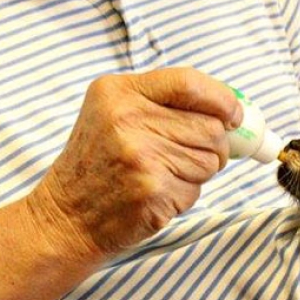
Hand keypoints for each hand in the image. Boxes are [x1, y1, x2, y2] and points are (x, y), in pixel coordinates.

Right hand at [29, 68, 240, 257]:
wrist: (65, 217)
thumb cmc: (97, 165)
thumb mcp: (112, 114)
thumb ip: (162, 103)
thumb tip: (230, 111)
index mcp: (118, 91)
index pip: (189, 82)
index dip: (222, 99)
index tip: (234, 115)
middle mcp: (128, 118)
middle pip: (210, 126)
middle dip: (213, 145)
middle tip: (188, 156)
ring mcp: (141, 155)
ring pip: (210, 159)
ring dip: (197, 172)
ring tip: (162, 175)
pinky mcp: (152, 189)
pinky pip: (197, 188)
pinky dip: (184, 196)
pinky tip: (155, 195)